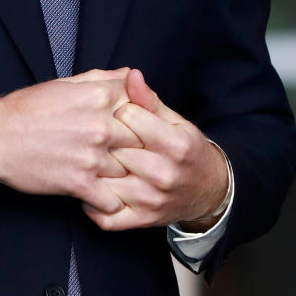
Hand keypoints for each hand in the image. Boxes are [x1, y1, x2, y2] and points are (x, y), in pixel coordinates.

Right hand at [0, 68, 142, 212]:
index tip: (129, 126)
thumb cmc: (27, 109)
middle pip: (140, 139)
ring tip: (114, 176)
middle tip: (128, 155)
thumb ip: (101, 79)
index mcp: (98, 96)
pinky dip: (110, 202)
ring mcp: (92, 156)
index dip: (136, 117)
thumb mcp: (64, 84)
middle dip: (134, 147)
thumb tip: (131, 75)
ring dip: (123, 175)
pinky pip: (113, 200)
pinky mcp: (80, 183)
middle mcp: (100, 124)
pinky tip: (101, 195)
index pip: (140, 105)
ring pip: (129, 170)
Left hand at [81, 68, 228, 231]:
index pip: (127, 116)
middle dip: (102, 138)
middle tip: (95, 134)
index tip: (117, 113)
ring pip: (105, 180)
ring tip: (87, 157)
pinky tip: (88, 188)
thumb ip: (148, 99)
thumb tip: (131, 74)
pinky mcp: (141, 220)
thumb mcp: (174, 120)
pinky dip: (91, 204)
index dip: (117, 110)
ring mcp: (151, 200)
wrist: (208, 190)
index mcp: (175, 144)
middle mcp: (164, 174)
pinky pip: (105, 217)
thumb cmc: (185, 149)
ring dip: (92, 169)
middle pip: (114, 147)